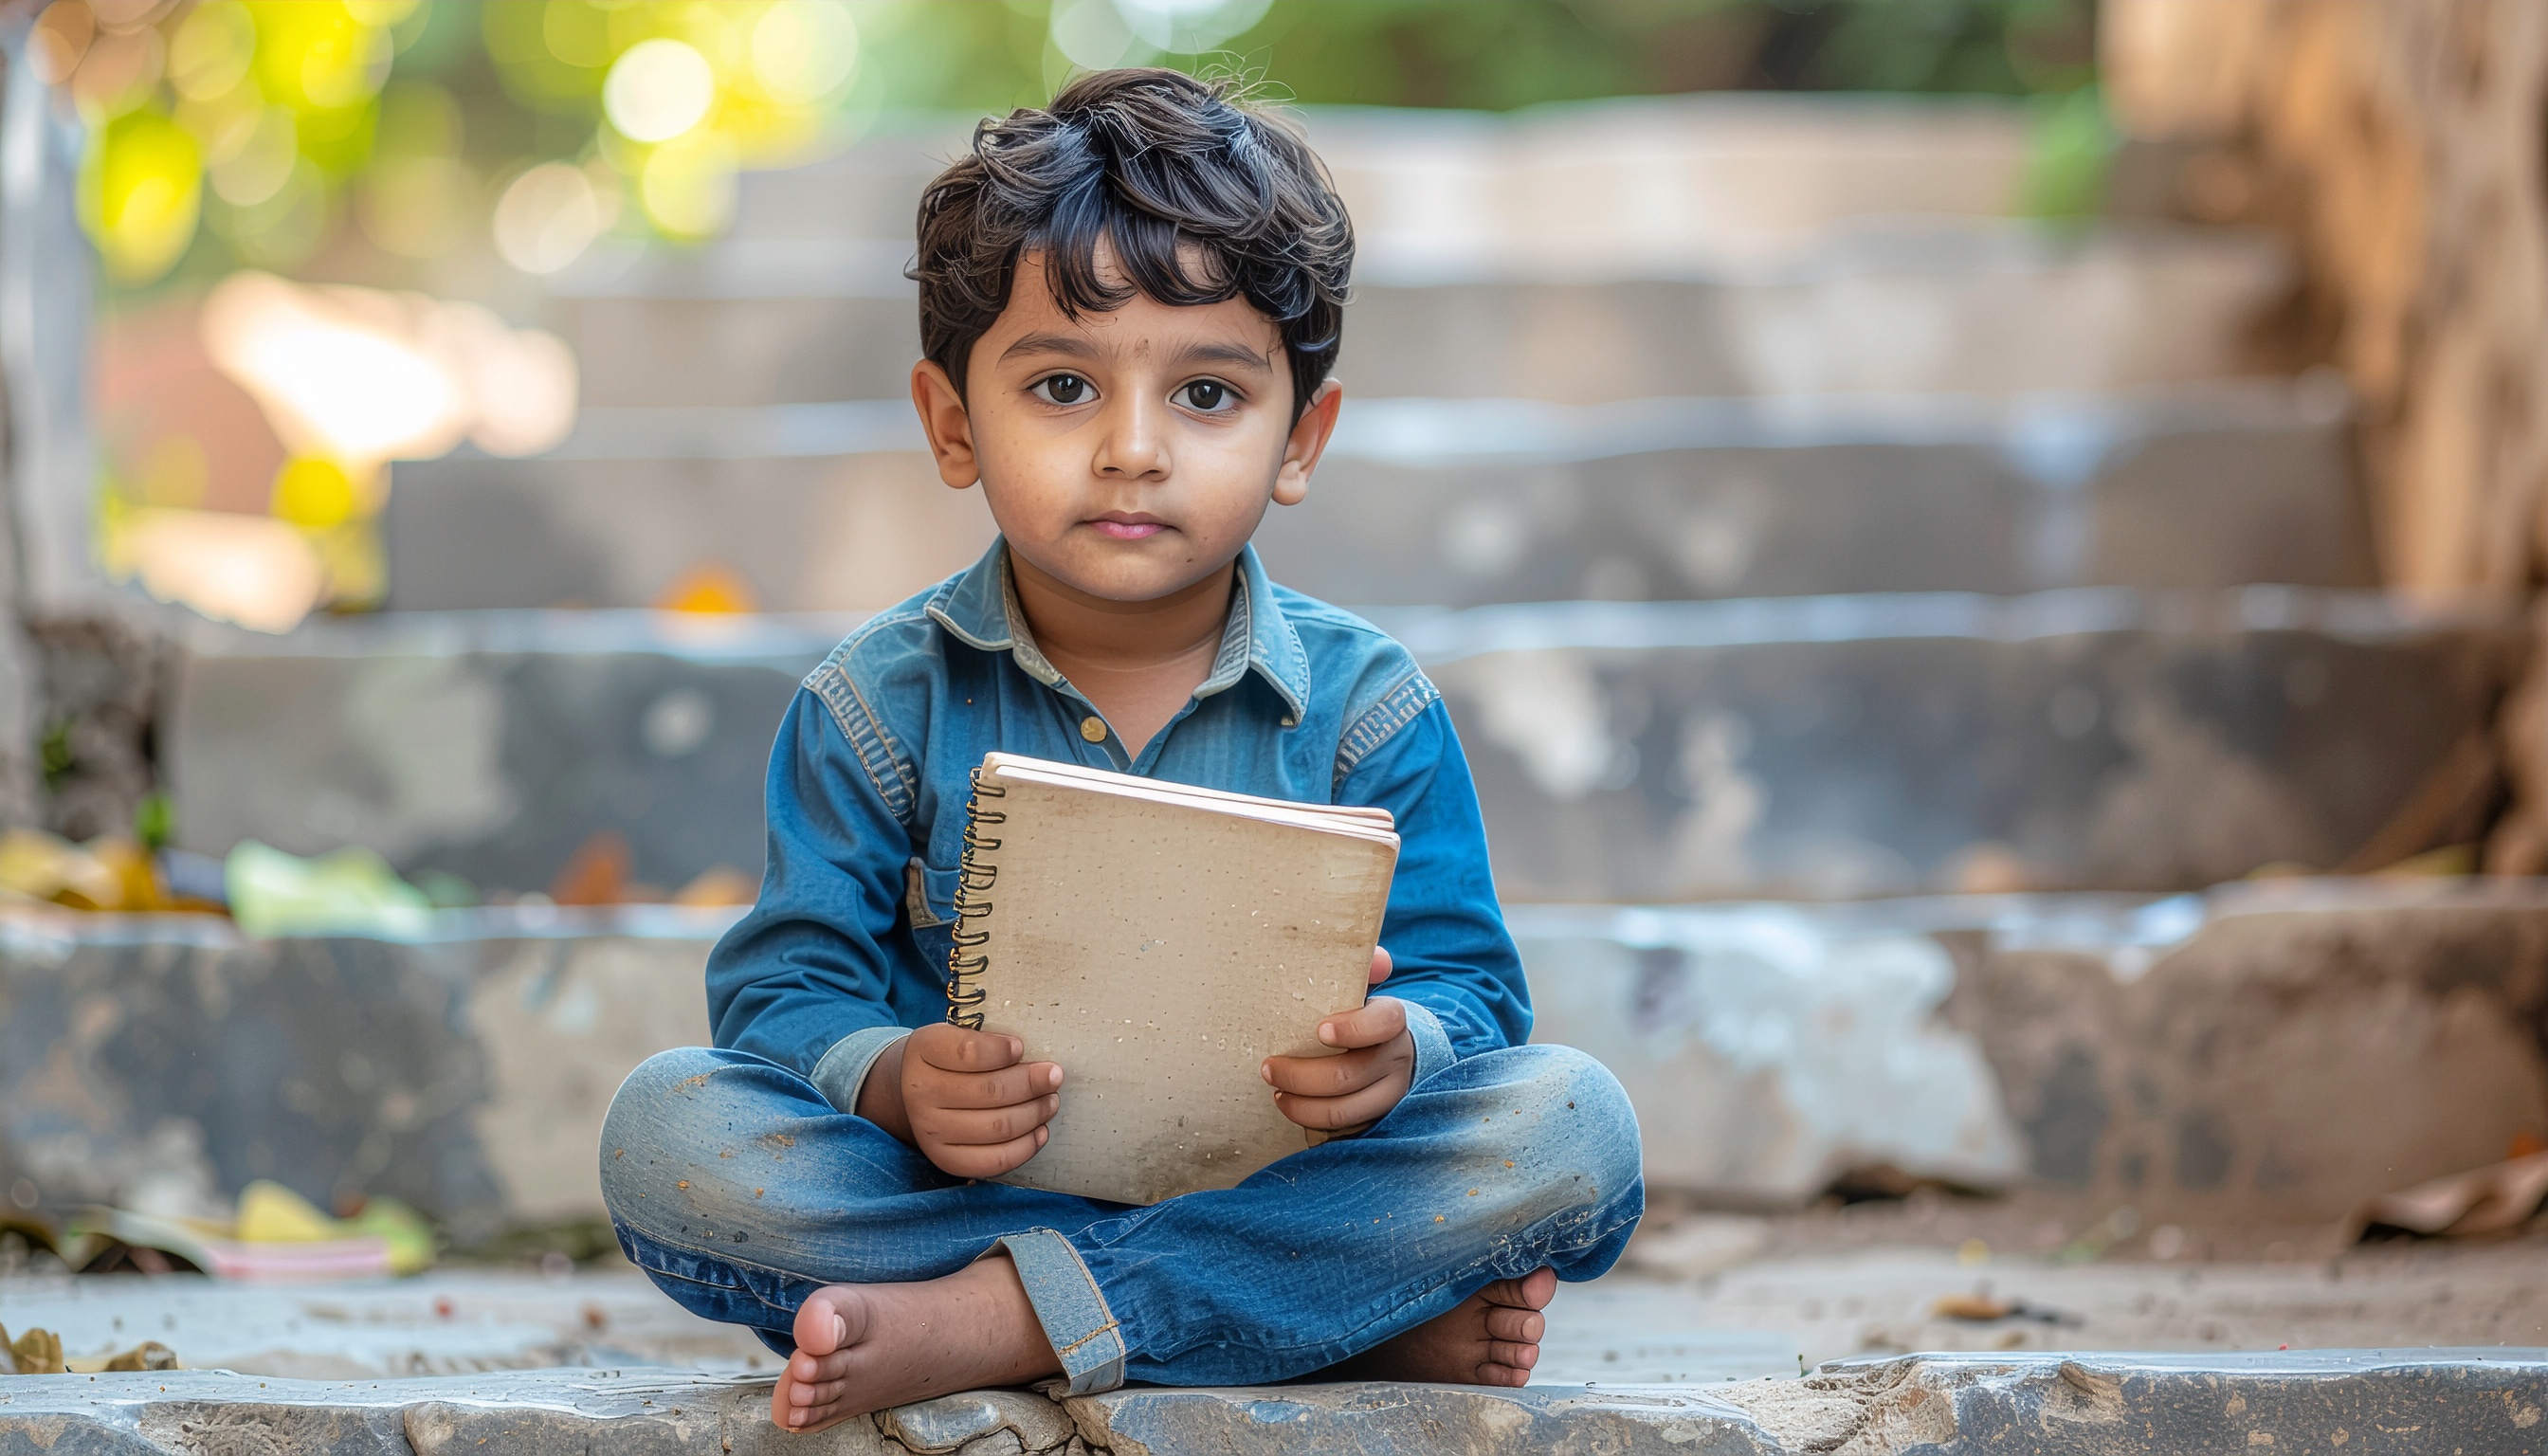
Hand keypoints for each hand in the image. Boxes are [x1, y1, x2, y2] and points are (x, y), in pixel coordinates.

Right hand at [856, 1023, 1062, 1178]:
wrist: (913, 1090)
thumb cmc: (948, 1058)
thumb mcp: (956, 1034)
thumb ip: (987, 1039)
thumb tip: (1030, 1056)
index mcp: (924, 1050)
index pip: (967, 1052)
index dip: (1000, 1051)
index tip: (1021, 1047)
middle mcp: (921, 1092)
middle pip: (989, 1091)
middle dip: (1031, 1084)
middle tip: (1054, 1076)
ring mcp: (930, 1130)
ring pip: (996, 1127)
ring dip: (1034, 1114)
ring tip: (1050, 1102)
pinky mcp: (946, 1159)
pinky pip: (993, 1160)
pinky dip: (1025, 1147)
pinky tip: (1040, 1131)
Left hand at [1261, 946, 1412, 1134]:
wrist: (1386, 1050)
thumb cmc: (1357, 1013)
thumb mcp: (1359, 988)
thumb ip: (1362, 968)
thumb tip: (1379, 959)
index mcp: (1392, 1021)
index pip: (1385, 1022)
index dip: (1354, 1028)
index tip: (1319, 1030)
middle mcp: (1396, 1059)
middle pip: (1350, 1075)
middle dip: (1301, 1075)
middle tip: (1268, 1067)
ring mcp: (1389, 1094)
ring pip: (1344, 1110)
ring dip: (1301, 1105)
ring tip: (1275, 1091)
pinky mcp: (1376, 1119)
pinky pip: (1342, 1129)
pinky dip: (1311, 1121)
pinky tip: (1291, 1105)